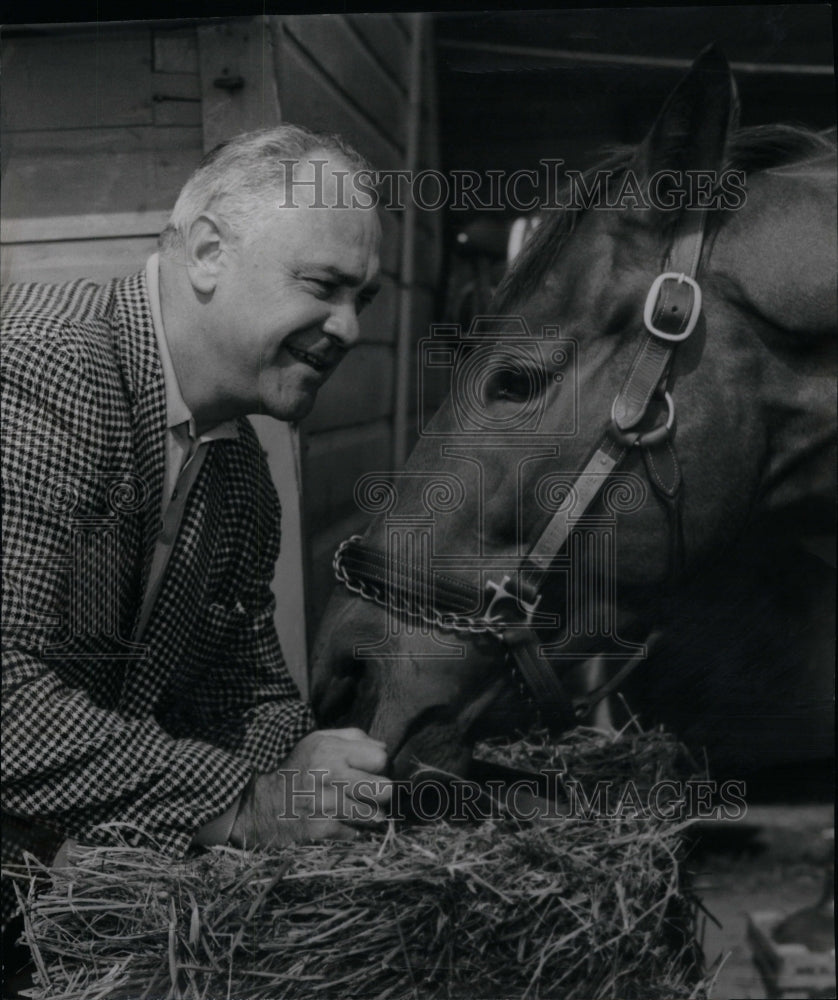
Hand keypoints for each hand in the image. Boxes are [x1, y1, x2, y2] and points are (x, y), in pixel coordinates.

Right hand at [229, 728, 391, 847]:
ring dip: (370, 815)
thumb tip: (384, 747)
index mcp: (330, 750)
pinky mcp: (320, 829)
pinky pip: (354, 833)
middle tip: (374, 794)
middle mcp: (329, 774)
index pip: (381, 758)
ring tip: (361, 810)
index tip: (371, 771)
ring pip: (374, 815)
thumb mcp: (318, 740)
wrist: (259, 803)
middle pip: (384, 788)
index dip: (379, 766)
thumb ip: (353, 738)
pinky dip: (350, 830)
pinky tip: (340, 823)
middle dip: (382, 793)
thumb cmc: (296, 768)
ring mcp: (325, 803)